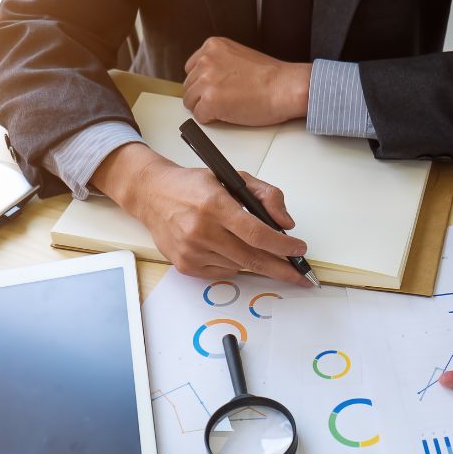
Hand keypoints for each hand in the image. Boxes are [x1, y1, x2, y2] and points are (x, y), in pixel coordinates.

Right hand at [91, 143, 311, 285]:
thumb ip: (266, 195)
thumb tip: (286, 224)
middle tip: (300, 275)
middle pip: (252, 258)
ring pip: (240, 266)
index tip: (299, 250)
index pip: (257, 233)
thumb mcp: (233, 177)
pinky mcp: (185, 265)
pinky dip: (235, 264)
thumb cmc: (194, 186)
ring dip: (256, 261)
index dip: (283, 246)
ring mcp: (191, 251)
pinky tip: (229, 248)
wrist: (152, 195)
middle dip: (281, 269)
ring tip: (261, 251)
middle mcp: (201, 230)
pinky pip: (223, 272)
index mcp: (215, 204)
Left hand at [183, 37, 310, 125]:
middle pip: (189, 86)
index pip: (191, 69)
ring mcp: (206, 80)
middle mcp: (206, 60)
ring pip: (190, 102)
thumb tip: (210, 79)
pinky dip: (212, 120)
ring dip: (206, 108)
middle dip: (203, 96)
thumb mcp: (240, 57)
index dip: (204, 83)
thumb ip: (220, 63)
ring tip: (228, 107)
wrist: (285, 87)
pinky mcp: (209, 100)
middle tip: (225, 101)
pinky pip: (199, 117)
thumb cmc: (272, 77)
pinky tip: (229, 114)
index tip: (215, 89)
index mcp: (213, 46)